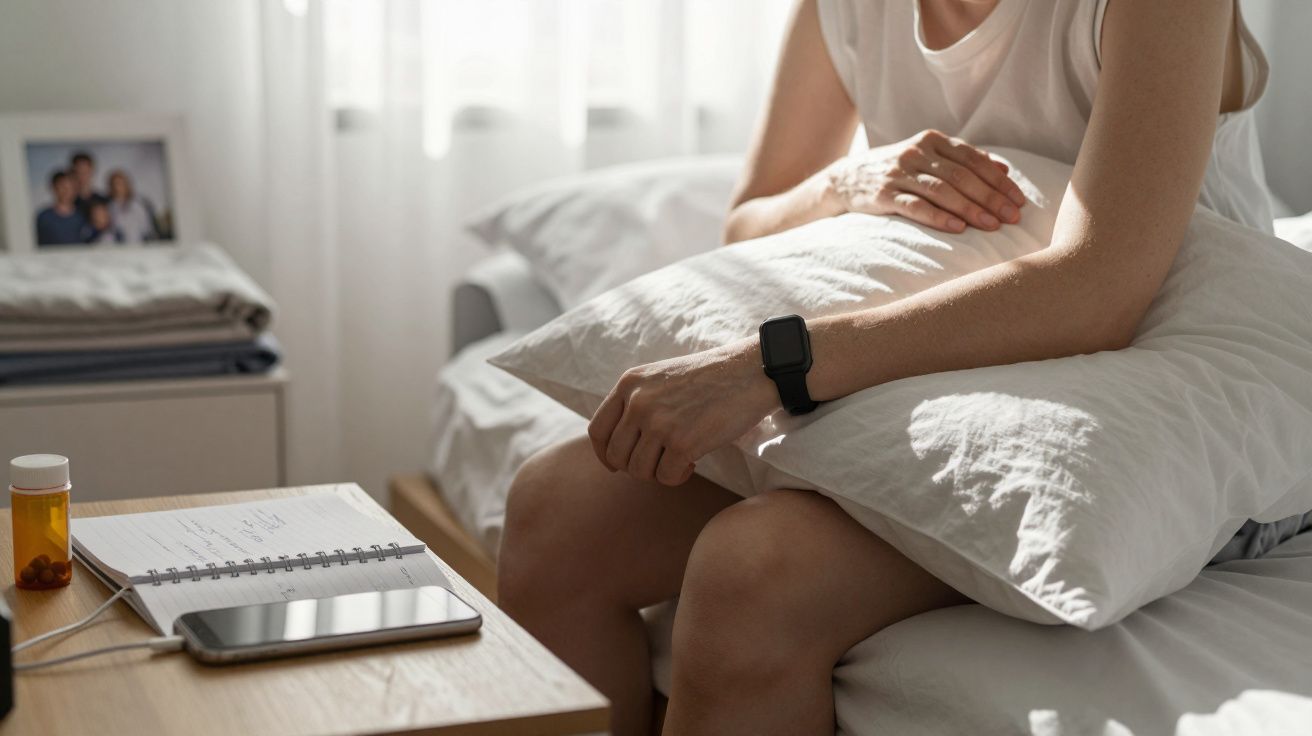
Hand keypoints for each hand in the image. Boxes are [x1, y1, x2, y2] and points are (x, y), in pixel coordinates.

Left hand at [588, 339, 778, 486]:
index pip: (597, 430)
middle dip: (636, 466)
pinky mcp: (682, 442)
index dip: (604, 454)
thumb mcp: (660, 377)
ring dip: (657, 472)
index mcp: (629, 383)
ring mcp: (659, 423)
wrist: (749, 372)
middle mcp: (638, 402)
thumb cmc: (709, 378)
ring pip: (638, 470)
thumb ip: (636, 401)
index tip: (617, 465)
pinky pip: (665, 477)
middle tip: (659, 461)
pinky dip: (678, 476)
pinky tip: (692, 462)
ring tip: (678, 459)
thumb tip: (618, 444)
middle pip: (617, 456)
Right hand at [826, 129, 1026, 233]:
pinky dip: (938, 217)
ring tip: (992, 225)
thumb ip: (962, 160)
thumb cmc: (896, 171)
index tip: (1019, 200)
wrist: (844, 179)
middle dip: (991, 197)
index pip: (973, 159)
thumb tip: (1004, 169)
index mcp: (931, 141)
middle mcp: (916, 153)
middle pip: (961, 176)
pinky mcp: (882, 195)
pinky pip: (914, 206)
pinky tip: (957, 229)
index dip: (998, 180)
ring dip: (970, 209)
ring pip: (942, 191)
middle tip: (1013, 217)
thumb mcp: (927, 157)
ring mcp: (898, 173)